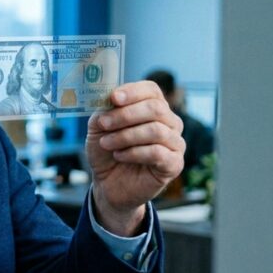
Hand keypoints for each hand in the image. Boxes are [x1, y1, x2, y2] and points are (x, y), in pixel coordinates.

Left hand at [86, 81, 184, 235]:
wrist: (108, 183)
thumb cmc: (107, 150)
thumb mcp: (98, 127)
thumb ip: (104, 110)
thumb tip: (109, 98)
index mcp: (153, 107)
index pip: (151, 90)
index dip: (133, 91)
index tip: (114, 98)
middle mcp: (169, 122)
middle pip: (155, 108)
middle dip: (125, 115)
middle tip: (103, 124)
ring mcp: (175, 143)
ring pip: (156, 130)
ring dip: (126, 136)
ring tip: (107, 143)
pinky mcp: (174, 164)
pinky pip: (158, 152)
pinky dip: (134, 153)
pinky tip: (119, 156)